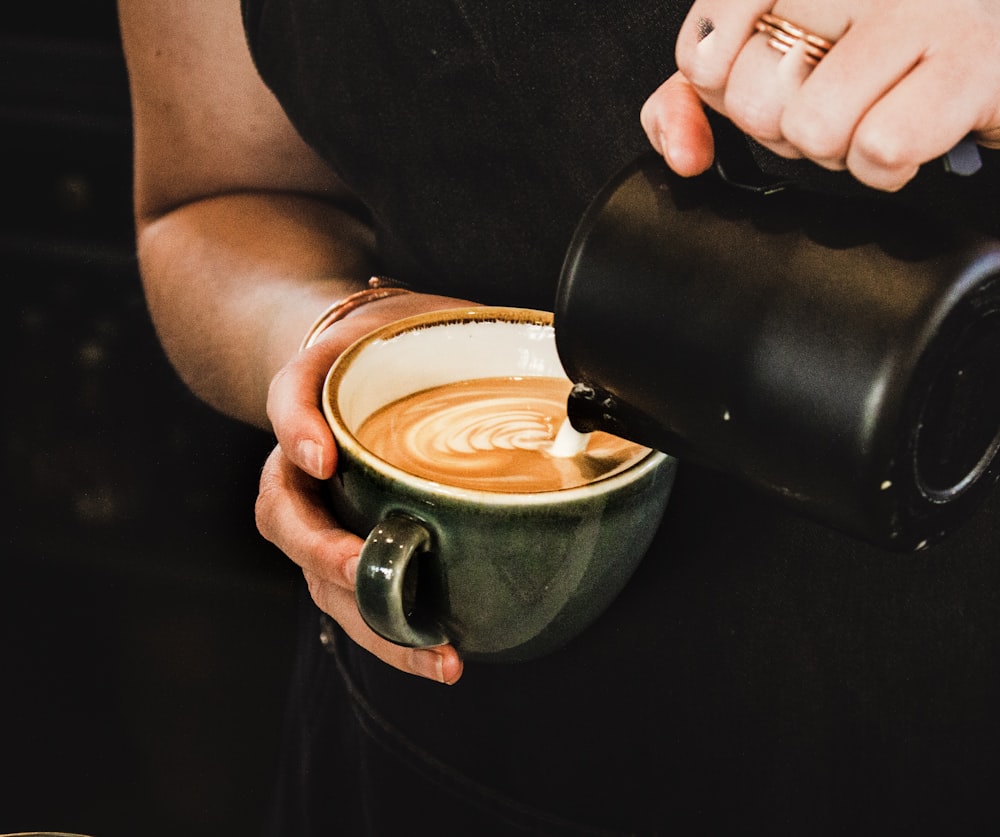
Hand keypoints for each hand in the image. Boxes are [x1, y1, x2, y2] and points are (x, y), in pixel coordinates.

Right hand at [255, 291, 474, 683]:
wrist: (361, 362)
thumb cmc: (390, 344)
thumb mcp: (416, 315)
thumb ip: (466, 332)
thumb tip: (570, 376)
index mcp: (312, 393)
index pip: (287, 401)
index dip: (296, 431)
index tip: (323, 458)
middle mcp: (304, 462)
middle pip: (285, 516)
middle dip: (325, 553)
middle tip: (366, 571)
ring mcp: (323, 514)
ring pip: (319, 575)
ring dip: (369, 619)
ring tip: (433, 652)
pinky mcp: (352, 548)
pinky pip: (357, 596)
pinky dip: (393, 632)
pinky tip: (441, 655)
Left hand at [642, 0, 999, 190]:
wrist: (995, 53)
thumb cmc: (883, 56)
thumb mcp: (778, 57)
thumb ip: (705, 91)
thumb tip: (682, 152)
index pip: (703, 49)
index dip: (725, 92)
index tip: (772, 80)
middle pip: (754, 100)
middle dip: (788, 128)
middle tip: (839, 101)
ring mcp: (919, 7)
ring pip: (813, 127)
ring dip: (841, 150)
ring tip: (876, 115)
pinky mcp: (972, 59)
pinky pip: (880, 147)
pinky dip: (888, 168)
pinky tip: (912, 137)